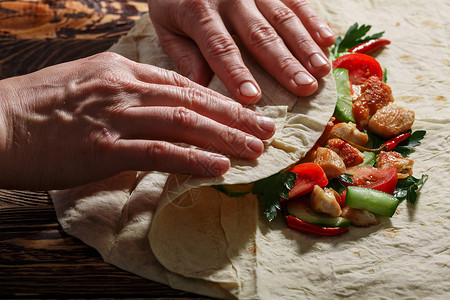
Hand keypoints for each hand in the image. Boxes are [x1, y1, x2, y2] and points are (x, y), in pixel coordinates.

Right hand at [0, 52, 274, 189]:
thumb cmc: (42, 107)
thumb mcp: (90, 84)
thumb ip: (129, 95)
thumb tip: (162, 113)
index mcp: (123, 69)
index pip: (183, 82)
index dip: (219, 99)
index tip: (245, 112)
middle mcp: (125, 86)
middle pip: (193, 99)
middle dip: (234, 115)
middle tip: (266, 128)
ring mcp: (115, 115)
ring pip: (183, 122)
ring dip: (224, 136)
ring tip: (255, 148)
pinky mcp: (104, 146)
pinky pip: (159, 152)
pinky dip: (192, 158)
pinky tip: (219, 165)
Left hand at [148, 0, 334, 103]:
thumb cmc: (174, 1)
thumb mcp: (166, 26)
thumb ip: (183, 55)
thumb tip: (199, 89)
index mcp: (198, 11)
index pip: (220, 48)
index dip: (236, 73)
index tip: (252, 98)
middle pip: (259, 35)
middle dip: (284, 64)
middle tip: (305, 88)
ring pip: (282, 18)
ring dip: (304, 45)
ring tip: (322, 71)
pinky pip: (294, 0)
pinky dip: (312, 19)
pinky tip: (328, 40)